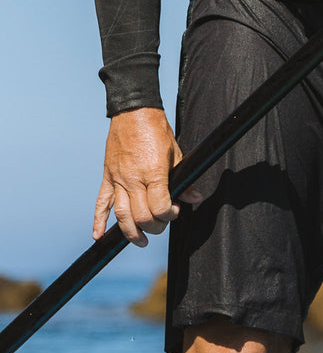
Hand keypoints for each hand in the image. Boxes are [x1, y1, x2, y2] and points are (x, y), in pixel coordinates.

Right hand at [93, 107, 201, 246]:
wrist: (133, 111)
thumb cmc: (157, 131)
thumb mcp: (177, 155)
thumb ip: (183, 181)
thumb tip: (194, 198)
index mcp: (153, 173)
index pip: (160, 208)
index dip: (170, 215)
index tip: (174, 210)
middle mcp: (133, 179)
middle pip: (141, 217)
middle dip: (154, 227)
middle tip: (161, 223)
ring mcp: (118, 178)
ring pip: (122, 215)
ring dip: (131, 233)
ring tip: (141, 241)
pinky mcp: (108, 176)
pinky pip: (101, 202)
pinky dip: (98, 220)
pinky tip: (98, 235)